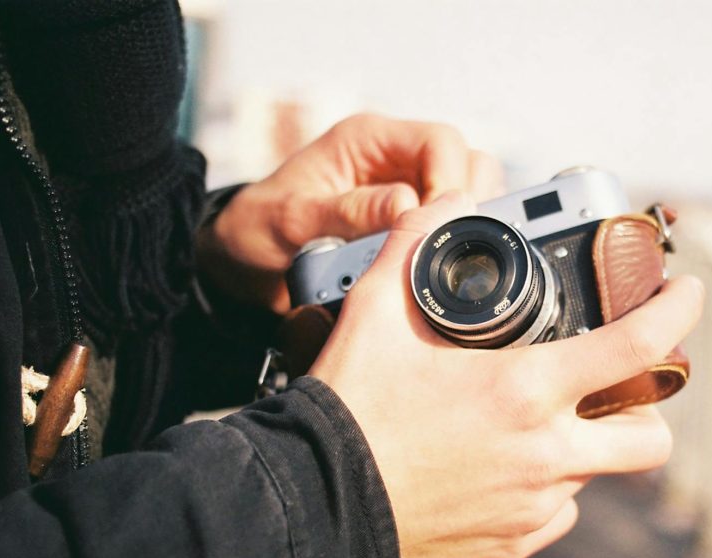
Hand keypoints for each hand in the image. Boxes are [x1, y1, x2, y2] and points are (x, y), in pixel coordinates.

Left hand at [197, 113, 503, 311]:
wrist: (245, 258)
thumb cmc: (260, 228)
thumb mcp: (295, 219)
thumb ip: (351, 212)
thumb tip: (409, 206)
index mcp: (369, 139)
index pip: (441, 142)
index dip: (451, 181)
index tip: (440, 224)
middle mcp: (395, 158)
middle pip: (467, 164)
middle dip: (465, 204)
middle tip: (444, 245)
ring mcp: (406, 188)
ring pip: (467, 194)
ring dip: (461, 224)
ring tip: (439, 257)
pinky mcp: (410, 220)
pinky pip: (449, 223)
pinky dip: (450, 242)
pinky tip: (432, 265)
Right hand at [310, 192, 704, 557]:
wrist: (316, 509)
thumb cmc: (349, 410)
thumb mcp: (374, 313)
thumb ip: (416, 246)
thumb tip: (446, 203)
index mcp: (525, 390)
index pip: (635, 347)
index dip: (676, 313)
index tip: (688, 293)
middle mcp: (544, 454)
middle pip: (648, 438)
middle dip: (646, 410)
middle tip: (611, 386)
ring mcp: (532, 506)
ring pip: (596, 476)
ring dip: (584, 446)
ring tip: (538, 424)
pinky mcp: (512, 544)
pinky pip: (557, 514)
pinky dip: (547, 489)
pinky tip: (506, 469)